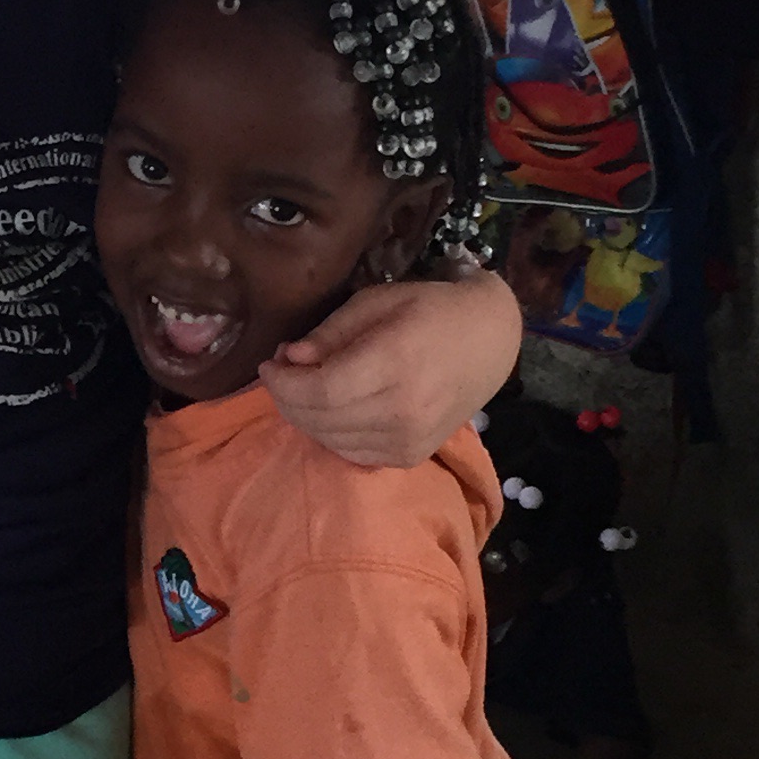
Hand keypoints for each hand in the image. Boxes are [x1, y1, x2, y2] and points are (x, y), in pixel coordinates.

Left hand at [262, 265, 520, 468]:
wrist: (490, 341)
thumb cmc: (432, 310)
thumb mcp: (378, 301)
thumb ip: (331, 332)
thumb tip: (290, 358)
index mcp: (397, 363)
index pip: (321, 391)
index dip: (284, 384)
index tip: (268, 364)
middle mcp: (404, 410)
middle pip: (321, 419)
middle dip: (287, 399)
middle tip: (280, 375)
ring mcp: (410, 440)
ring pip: (331, 440)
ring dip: (304, 418)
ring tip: (303, 388)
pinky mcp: (411, 456)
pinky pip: (352, 453)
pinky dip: (329, 434)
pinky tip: (329, 410)